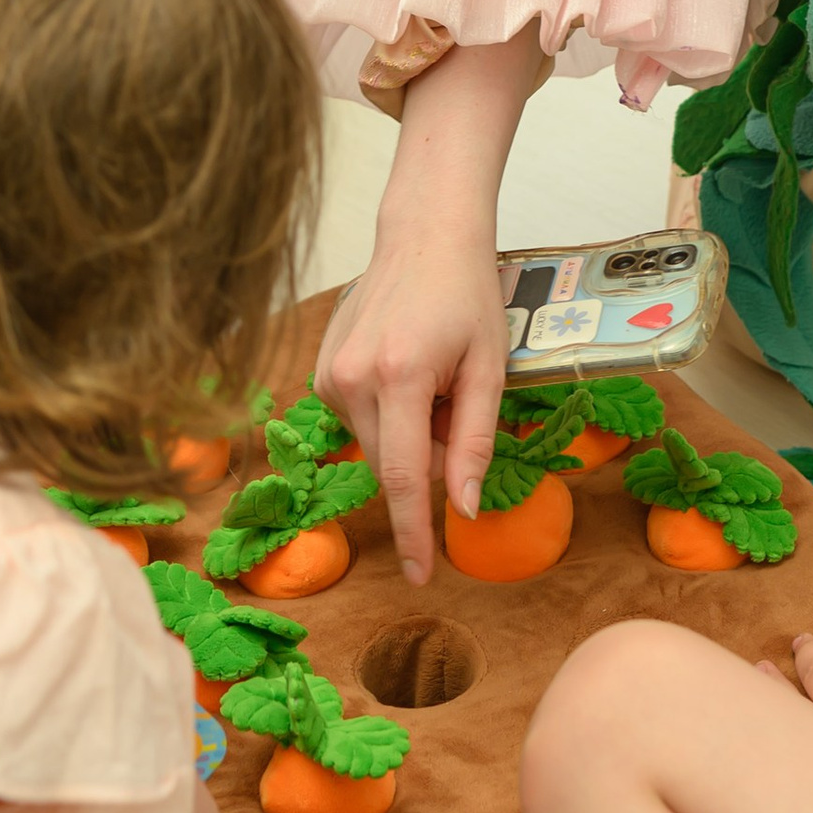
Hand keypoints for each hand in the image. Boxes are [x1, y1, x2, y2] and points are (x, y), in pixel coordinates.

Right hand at [318, 206, 507, 584]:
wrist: (423, 236)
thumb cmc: (466, 294)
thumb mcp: (490, 368)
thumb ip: (475, 442)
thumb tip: (463, 509)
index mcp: (399, 376)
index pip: (402, 477)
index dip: (414, 532)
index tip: (421, 575)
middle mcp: (351, 378)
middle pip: (393, 463)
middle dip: (432, 457)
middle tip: (460, 403)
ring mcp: (329, 374)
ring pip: (377, 445)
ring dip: (411, 434)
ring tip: (434, 380)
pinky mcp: (322, 372)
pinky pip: (362, 421)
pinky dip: (391, 414)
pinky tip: (407, 371)